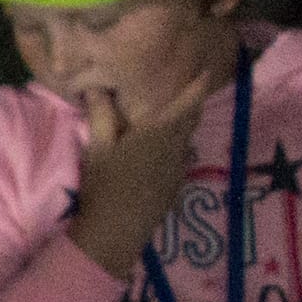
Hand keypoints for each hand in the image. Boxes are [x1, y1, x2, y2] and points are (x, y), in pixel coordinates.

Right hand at [61, 81, 201, 278]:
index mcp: (158, 133)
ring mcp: (179, 166)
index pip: (185, 104)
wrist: (116, 231)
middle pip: (191, 119)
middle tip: (191, 89)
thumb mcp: (97, 149)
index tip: (205, 71)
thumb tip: (96, 88)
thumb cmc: (105, 186)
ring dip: (186, 124)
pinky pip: (183, 155)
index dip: (197, 86)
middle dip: (193, 103)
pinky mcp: (176, 183)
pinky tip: (166, 148)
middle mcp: (175, 146)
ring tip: (178, 114)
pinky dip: (179, 144)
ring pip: (188, 138)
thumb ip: (101, 117)